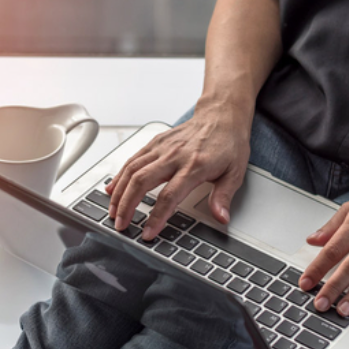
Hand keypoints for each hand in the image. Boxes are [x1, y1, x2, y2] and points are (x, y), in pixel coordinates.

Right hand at [105, 105, 251, 239]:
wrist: (221, 116)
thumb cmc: (228, 144)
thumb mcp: (235, 173)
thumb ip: (223, 197)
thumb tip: (221, 218)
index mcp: (194, 166)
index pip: (169, 196)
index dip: (156, 217)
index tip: (148, 232)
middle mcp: (174, 155)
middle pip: (141, 182)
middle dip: (127, 205)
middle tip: (120, 225)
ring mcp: (162, 147)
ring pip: (132, 170)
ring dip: (119, 193)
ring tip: (113, 211)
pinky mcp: (155, 142)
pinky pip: (132, 160)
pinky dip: (119, 176)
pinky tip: (112, 189)